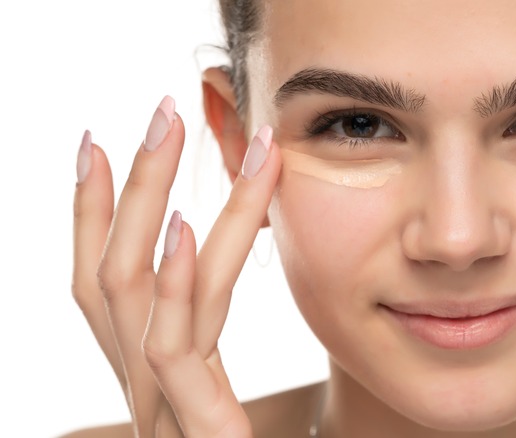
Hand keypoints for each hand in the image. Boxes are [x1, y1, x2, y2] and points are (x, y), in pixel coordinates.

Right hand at [72, 96, 280, 436]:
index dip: (98, 216)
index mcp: (157, 382)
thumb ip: (208, 354)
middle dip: (130, 188)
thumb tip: (215, 273)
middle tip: (155, 112)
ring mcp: (162, 414)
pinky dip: (180, 286)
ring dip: (156, 203)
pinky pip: (178, 352)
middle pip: (112, 276)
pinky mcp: (195, 433)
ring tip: (172, 131)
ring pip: (139, 295)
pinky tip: (188, 229)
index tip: (104, 149)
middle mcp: (146, 393)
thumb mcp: (228, 401)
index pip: (110, 288)